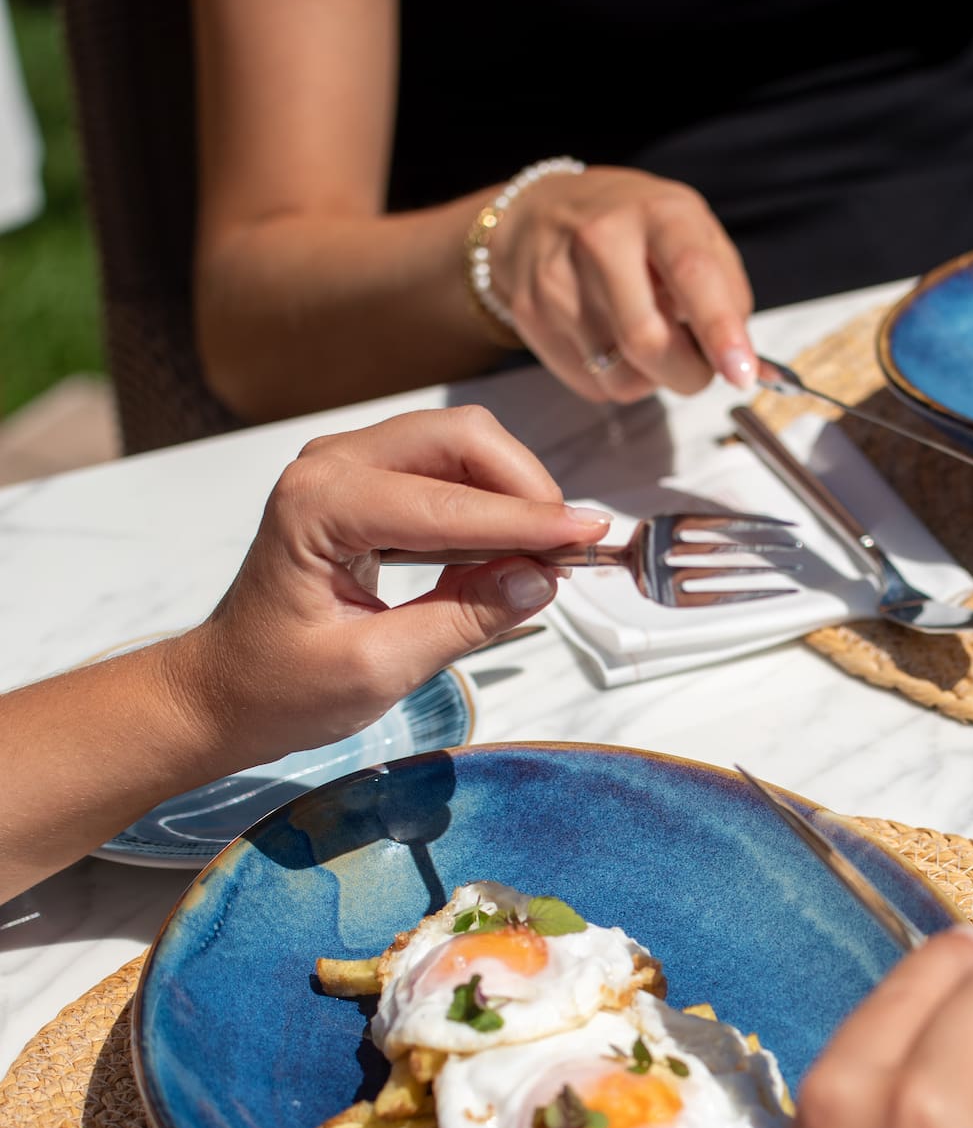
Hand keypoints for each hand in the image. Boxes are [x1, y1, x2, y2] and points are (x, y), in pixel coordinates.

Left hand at [172, 407, 608, 765]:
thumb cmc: (280, 687)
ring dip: (509, 492)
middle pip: (458, 439)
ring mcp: (345, 468)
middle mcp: (329, 467)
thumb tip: (539, 581)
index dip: (526, 520)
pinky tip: (507, 550)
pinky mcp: (363, 484)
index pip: (446, 503)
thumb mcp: (377, 670)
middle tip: (567, 549)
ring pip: (457, 446)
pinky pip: (443, 471)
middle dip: (523, 487)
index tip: (590, 536)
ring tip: (543, 556)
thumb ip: (462, 620)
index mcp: (318, 507)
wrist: (226, 689)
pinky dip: (486, 503)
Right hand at [487, 167, 756, 402]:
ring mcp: (559, 281)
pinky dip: (617, 378)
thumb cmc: (631, 228)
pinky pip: (593, 384)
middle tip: (699, 369)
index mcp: (657, 213)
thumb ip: (723, 289)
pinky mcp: (532, 316)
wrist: (535, 214)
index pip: (693, 275)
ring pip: (622, 378)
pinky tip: (610, 340)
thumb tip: (743, 359)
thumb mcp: (688, 231)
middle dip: (688, 375)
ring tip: (646, 338)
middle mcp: (602, 240)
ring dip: (651, 379)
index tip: (741, 375)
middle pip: (649, 342)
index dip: (721, 331)